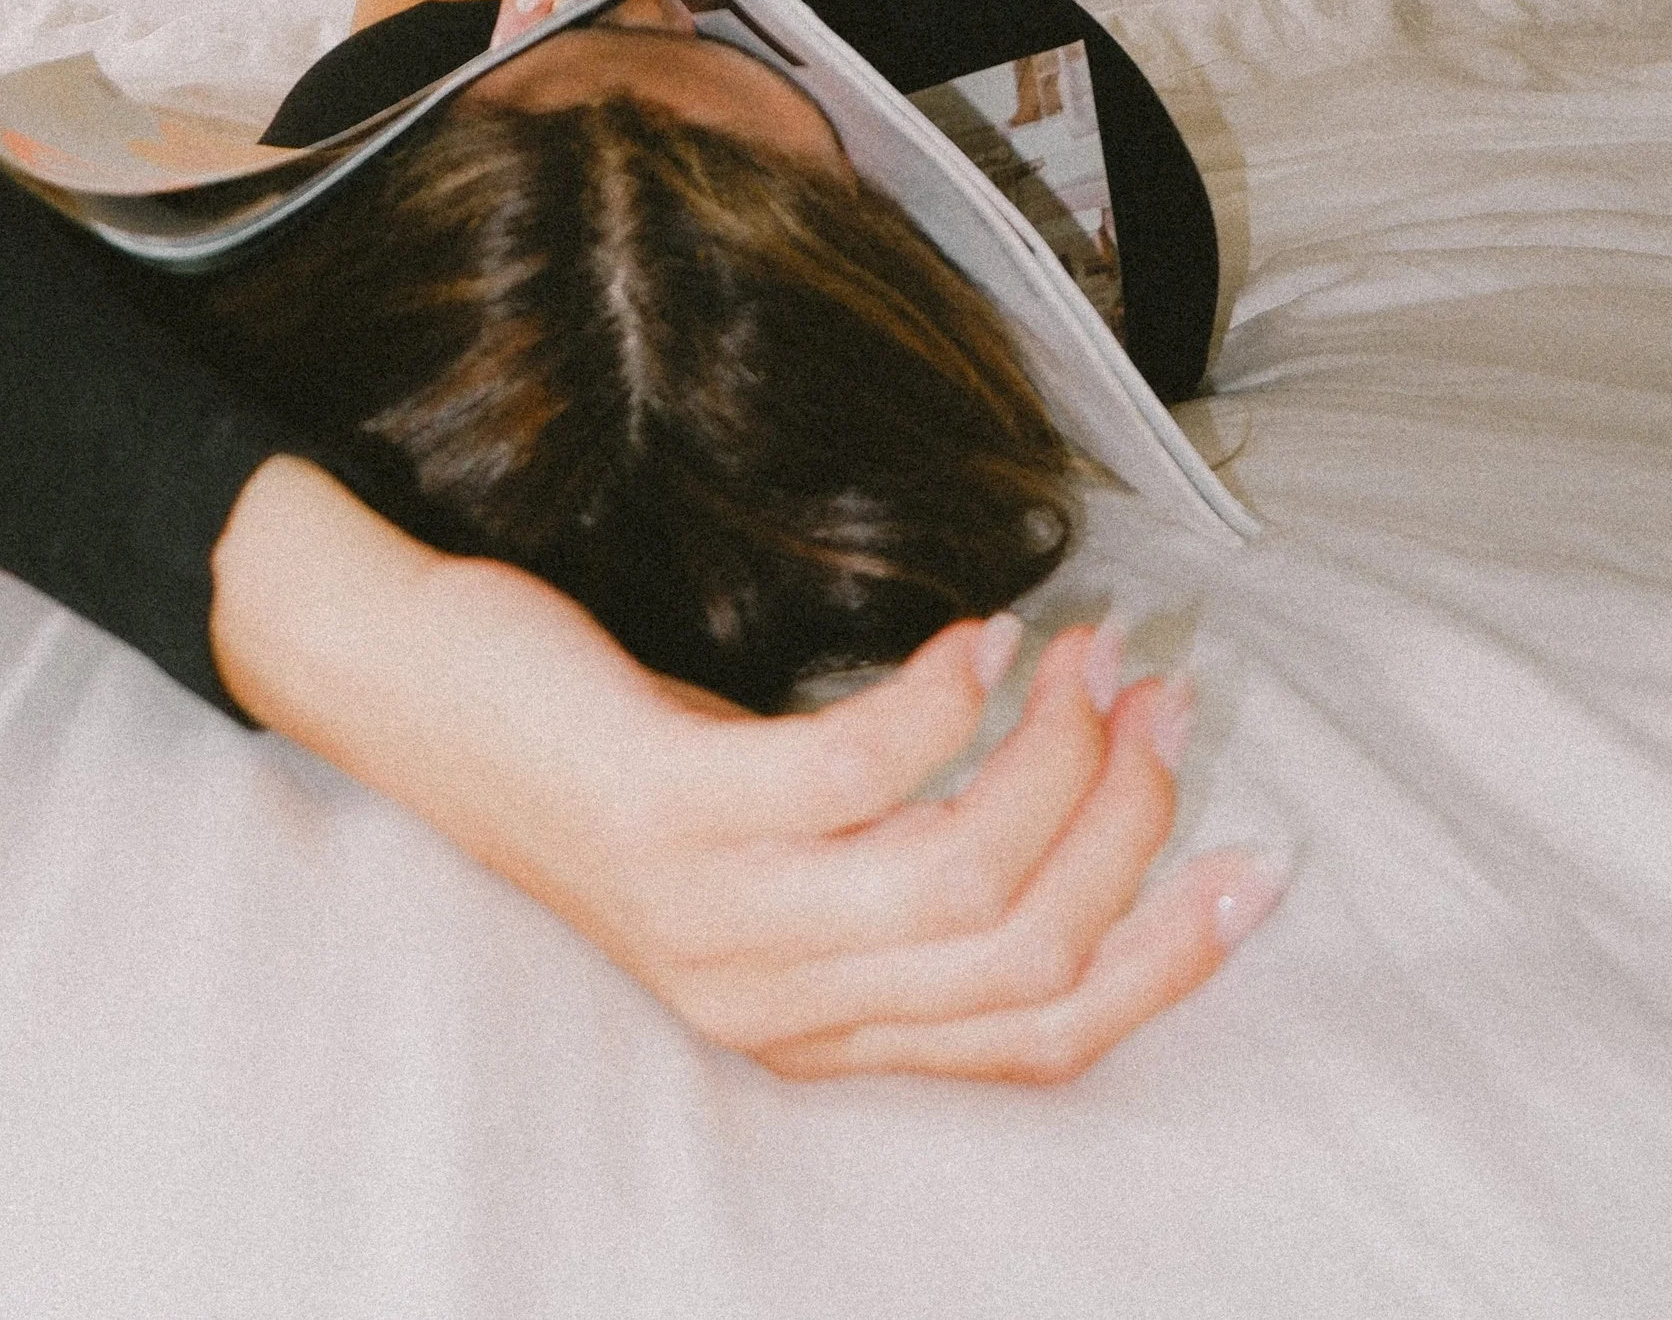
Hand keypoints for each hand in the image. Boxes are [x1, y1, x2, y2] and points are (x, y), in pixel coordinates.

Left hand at [212, 459, 1286, 1080]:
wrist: (415, 689)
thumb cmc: (610, 745)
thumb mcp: (778, 831)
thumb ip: (908, 847)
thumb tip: (1085, 774)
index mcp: (819, 1025)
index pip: (1042, 1041)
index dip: (1170, 956)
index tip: (1256, 859)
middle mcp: (775, 1000)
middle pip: (1027, 953)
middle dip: (1128, 821)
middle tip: (1156, 697)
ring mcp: (719, 914)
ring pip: (966, 873)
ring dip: (1057, 754)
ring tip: (1085, 653)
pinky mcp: (673, 812)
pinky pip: (863, 769)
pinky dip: (951, 694)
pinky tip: (980, 631)